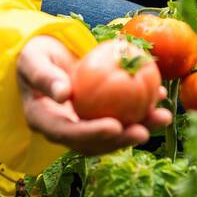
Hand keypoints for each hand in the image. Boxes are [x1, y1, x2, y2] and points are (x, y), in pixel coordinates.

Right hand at [17, 35, 171, 155]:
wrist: (43, 56)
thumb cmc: (35, 54)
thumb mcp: (33, 59)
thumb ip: (44, 76)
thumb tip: (63, 94)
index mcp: (43, 120)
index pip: (68, 134)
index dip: (92, 134)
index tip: (115, 126)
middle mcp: (63, 129)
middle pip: (94, 142)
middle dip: (122, 140)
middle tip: (144, 131)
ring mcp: (82, 125)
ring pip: (112, 135)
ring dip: (139, 128)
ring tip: (163, 116)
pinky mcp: (97, 116)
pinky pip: (121, 117)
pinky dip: (141, 110)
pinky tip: (160, 95)